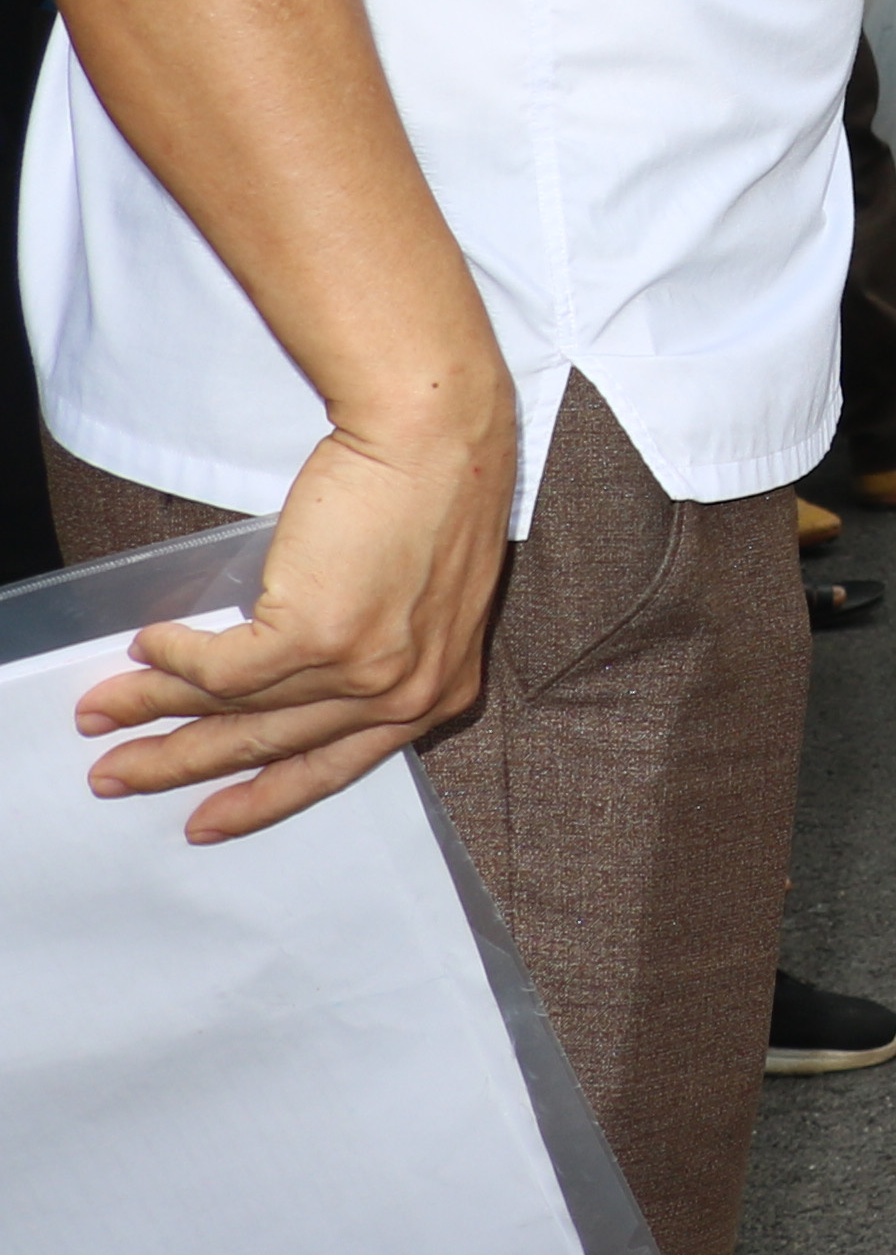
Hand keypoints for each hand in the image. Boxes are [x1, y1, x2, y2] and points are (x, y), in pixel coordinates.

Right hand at [74, 404, 505, 839]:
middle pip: (269, 747)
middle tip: (117, 777)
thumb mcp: (425, 603)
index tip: (208, 820)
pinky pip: (220, 667)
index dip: (262, 799)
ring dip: (152, 710)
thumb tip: (271, 690)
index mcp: (435, 695)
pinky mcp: (319, 636)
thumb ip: (368, 657)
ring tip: (100, 716)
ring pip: (231, 709)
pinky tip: (146, 647)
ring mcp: (362, 671)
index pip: (334, 767)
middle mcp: (404, 697)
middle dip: (180, 766)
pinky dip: (173, 659)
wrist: (437, 433)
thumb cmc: (432, 497)